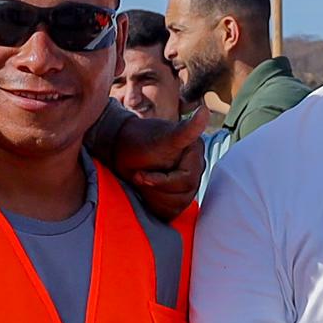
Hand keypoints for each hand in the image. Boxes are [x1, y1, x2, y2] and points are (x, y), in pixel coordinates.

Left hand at [90, 105, 206, 226]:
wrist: (118, 149)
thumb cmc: (136, 142)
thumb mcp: (162, 140)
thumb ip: (186, 130)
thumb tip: (204, 111)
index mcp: (196, 151)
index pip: (186, 181)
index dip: (161, 181)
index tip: (141, 175)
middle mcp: (196, 166)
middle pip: (183, 195)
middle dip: (156, 188)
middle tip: (138, 176)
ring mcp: (188, 181)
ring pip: (178, 205)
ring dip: (154, 196)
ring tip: (141, 181)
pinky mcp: (177, 193)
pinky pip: (172, 210)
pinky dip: (155, 204)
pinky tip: (145, 190)